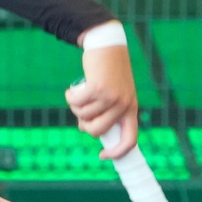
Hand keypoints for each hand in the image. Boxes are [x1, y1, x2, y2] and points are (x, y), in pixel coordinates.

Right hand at [65, 41, 137, 158]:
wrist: (108, 45)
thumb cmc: (109, 72)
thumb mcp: (115, 93)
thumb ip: (107, 111)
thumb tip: (87, 129)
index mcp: (131, 109)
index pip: (130, 139)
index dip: (117, 152)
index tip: (103, 155)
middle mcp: (124, 105)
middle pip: (97, 131)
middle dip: (84, 125)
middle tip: (81, 115)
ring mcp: (111, 97)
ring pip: (84, 115)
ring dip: (75, 107)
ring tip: (79, 95)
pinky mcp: (97, 87)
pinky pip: (76, 102)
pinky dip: (70, 97)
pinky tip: (72, 90)